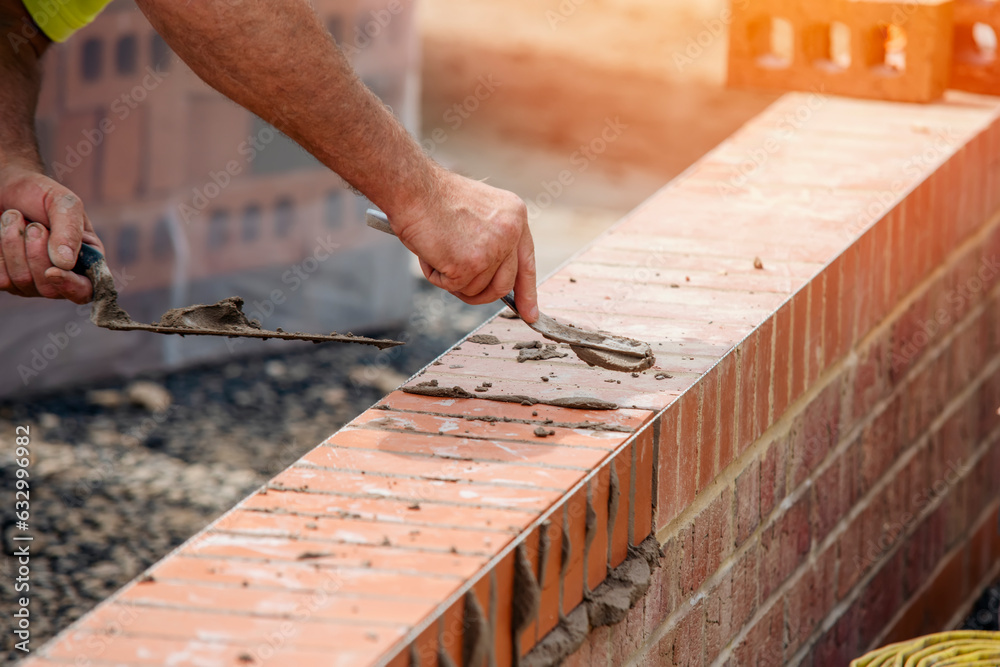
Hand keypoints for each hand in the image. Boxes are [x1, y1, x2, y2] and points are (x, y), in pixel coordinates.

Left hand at [0, 164, 103, 303]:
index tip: (52, 271)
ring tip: (15, 219)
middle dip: (36, 254)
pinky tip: (4, 232)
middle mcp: (61, 276)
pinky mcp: (7, 278)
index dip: (71, 287)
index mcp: (85, 260)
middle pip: (50, 288)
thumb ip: (69, 231)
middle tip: (34, 226)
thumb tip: (65, 264)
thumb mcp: (64, 203)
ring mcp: (32, 281)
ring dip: (14, 245)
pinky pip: (2, 279)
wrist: (6, 186)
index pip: (85, 290)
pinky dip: (0, 252)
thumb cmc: (40, 193)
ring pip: (23, 281)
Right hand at [389, 167, 538, 321]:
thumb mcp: (479, 213)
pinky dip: (435, 275)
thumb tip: (492, 277)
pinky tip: (430, 251)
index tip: (529, 313)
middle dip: (483, 294)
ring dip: (452, 278)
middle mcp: (510, 232)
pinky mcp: (470, 264)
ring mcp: (492, 250)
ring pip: (476, 289)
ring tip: (437, 249)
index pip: (526, 262)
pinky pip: (452, 286)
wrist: (412, 186)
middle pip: (503, 284)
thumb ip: (492, 241)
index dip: (527, 291)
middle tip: (461, 286)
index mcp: (515, 216)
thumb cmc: (433, 197)